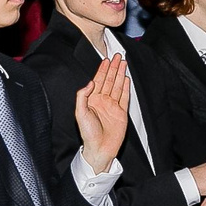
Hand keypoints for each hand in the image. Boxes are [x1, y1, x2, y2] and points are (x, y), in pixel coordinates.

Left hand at [74, 54, 131, 172]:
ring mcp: (112, 106)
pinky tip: (126, 79)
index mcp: (92, 100)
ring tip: (123, 63)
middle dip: (113, 68)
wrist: (100, 148)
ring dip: (120, 74)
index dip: (102, 70)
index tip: (106, 59)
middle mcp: (102, 101)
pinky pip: (124, 97)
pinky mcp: (121, 113)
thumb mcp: (80, 113)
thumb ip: (83, 96)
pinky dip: (125, 88)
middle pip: (109, 80)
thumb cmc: (88, 134)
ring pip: (117, 86)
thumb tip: (90, 82)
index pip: (98, 81)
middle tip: (117, 56)